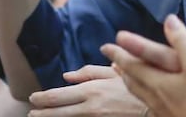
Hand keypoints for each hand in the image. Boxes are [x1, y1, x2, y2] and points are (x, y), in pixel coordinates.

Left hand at [27, 65, 145, 116]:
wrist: (154, 109)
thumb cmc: (136, 88)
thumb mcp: (115, 73)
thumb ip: (89, 72)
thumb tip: (67, 76)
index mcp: (91, 90)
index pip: (57, 96)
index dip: (41, 99)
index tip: (33, 99)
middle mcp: (89, 107)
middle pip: (57, 113)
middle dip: (40, 114)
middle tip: (31, 114)